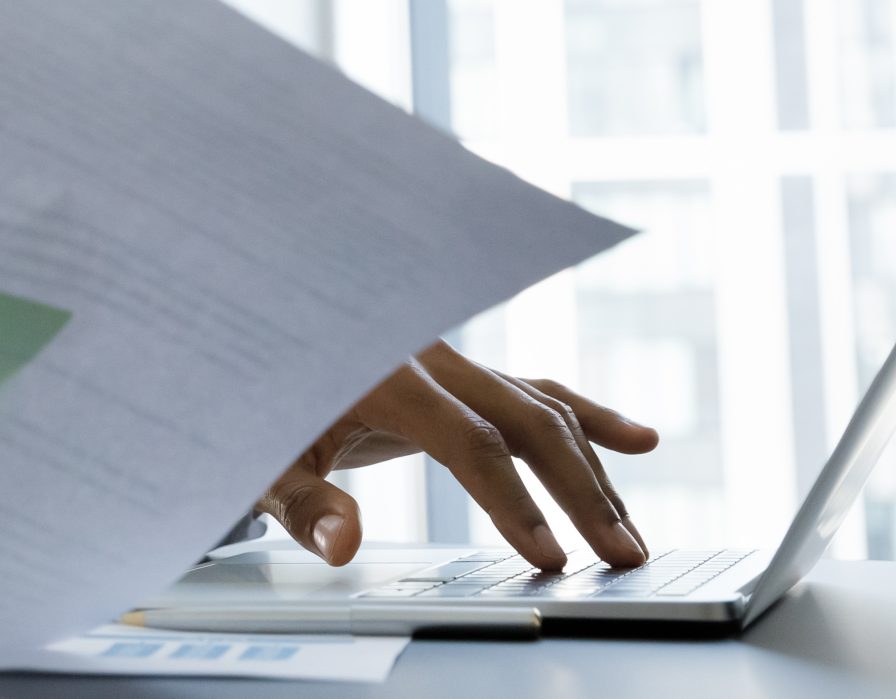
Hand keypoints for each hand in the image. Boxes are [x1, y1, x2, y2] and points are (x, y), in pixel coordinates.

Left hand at [257, 340, 659, 571]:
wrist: (254, 336)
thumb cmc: (255, 405)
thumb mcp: (262, 458)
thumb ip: (303, 503)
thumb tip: (344, 546)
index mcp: (383, 370)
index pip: (468, 440)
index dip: (512, 500)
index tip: (550, 557)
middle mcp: (428, 354)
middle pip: (526, 418)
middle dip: (581, 490)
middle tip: (622, 557)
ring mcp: (450, 359)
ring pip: (541, 406)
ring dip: (592, 470)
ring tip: (631, 537)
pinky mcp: (460, 375)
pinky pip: (532, 388)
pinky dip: (585, 414)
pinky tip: (641, 440)